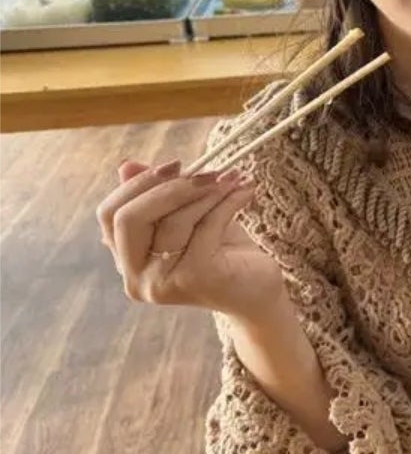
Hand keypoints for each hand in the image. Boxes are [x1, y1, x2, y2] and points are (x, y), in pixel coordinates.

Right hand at [97, 159, 284, 321]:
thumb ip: (157, 194)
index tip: (175, 164)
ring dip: (207, 192)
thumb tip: (126, 164)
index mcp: (127, 259)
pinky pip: (206, 226)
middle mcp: (136, 277)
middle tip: (207, 171)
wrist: (258, 289)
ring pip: (173, 220)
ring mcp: (162, 282)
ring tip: (232, 178)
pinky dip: (227, 203)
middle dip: (169, 187)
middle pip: (129, 219)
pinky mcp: (195, 278)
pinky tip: (245, 191)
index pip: (109, 214)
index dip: (138, 185)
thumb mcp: (188, 215)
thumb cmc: (221, 250)